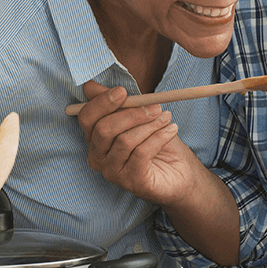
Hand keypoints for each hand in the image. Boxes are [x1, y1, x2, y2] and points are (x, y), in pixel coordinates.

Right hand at [75, 80, 197, 204]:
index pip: (86, 118)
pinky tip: (171, 130)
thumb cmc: (156, 143)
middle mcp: (98, 157)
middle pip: (103, 129)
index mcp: (94, 139)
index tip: (122, 91)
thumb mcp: (136, 118)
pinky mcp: (131, 181)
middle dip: (131, 114)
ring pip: (124, 140)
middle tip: (155, 106)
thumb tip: (91, 86)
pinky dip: (159, 137)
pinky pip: (141, 153)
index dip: (102, 102)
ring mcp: (112, 172)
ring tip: (167, 118)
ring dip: (150, 125)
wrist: (179, 172)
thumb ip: (116, 103)